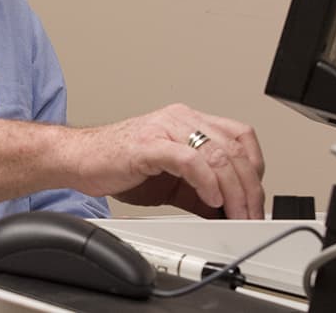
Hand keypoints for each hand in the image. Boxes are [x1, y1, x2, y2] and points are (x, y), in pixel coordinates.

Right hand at [66, 104, 265, 218]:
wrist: (79, 160)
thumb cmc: (120, 165)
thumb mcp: (173, 182)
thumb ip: (201, 192)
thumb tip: (229, 212)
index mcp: (190, 122)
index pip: (240, 137)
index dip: (255, 168)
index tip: (256, 198)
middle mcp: (182, 119)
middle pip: (233, 149)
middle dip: (249, 187)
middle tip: (252, 214)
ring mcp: (166, 129)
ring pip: (216, 153)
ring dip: (233, 189)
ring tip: (236, 212)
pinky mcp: (149, 145)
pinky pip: (188, 159)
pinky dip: (206, 181)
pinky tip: (211, 199)